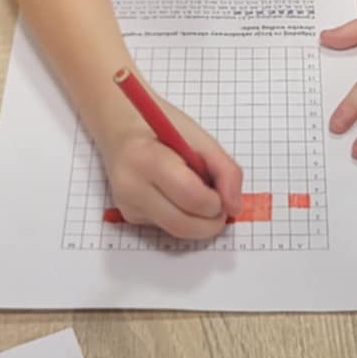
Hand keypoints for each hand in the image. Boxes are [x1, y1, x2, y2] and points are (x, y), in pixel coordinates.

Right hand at [97, 96, 243, 241]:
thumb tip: (234, 207)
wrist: (121, 128)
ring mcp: (126, 204)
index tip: (222, 192)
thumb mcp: (200, 138)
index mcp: (146, 158)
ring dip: (198, 221)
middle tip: (220, 206)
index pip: (191, 197)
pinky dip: (182, 216)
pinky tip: (176, 194)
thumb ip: (225, 171)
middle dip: (211, 222)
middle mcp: (130, 186)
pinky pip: (166, 226)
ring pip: (176, 230)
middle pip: (182, 224)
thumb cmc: (163, 127)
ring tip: (198, 194)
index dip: (216, 202)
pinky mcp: (128, 216)